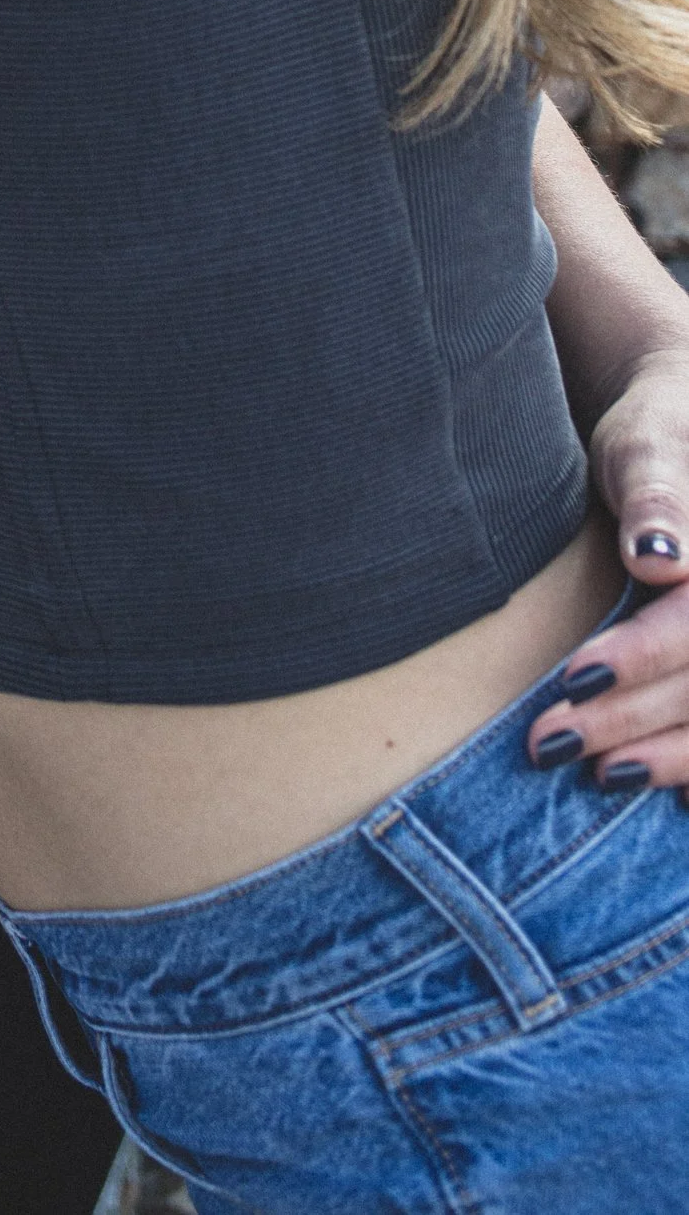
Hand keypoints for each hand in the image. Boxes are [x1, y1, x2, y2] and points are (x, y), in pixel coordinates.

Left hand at [527, 337, 688, 791]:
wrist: (677, 435)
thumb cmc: (654, 433)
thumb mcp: (647, 442)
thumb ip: (654, 492)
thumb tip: (658, 558)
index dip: (643, 658)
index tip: (574, 677)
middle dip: (634, 719)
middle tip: (551, 741)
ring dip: (670, 755)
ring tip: (599, 775)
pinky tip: (673, 793)